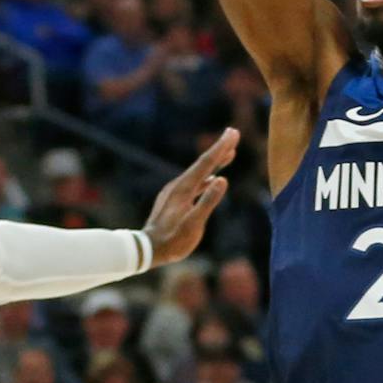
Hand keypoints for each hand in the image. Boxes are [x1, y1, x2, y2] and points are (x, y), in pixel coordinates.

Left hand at [143, 128, 237, 264]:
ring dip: (214, 162)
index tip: (233, 133)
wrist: (148, 250)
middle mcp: (178, 186)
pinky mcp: (174, 200)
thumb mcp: (194, 224)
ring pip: (199, 173)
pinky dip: (206, 177)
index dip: (221, 147)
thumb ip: (208, 201)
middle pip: (202, 163)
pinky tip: (213, 179)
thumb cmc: (173, 241)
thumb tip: (223, 179)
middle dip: (219, 148)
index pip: (206, 163)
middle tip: (233, 133)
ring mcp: (175, 192)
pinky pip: (194, 183)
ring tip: (229, 153)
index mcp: (184, 188)